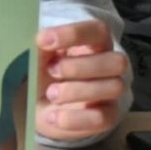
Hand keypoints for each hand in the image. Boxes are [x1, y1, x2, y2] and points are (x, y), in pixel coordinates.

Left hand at [35, 19, 126, 142]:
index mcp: (93, 44)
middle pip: (116, 61)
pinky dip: (75, 118)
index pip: (98, 31)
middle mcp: (109, 66)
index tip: (42, 40)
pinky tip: (53, 116)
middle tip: (51, 71)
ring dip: (76, 90)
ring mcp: (111, 93)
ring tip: (51, 94)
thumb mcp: (36, 57)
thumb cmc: (40, 72)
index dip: (73, 33)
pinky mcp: (106, 117)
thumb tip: (40, 42)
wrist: (33, 106)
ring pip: (114, 87)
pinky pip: (102, 118)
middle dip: (80, 66)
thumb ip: (40, 47)